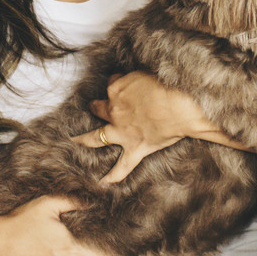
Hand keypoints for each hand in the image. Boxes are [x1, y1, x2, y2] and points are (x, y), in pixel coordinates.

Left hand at [74, 72, 209, 183]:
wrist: (181, 105)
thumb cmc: (169, 85)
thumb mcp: (149, 72)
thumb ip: (139, 77)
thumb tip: (141, 79)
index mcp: (117, 89)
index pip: (112, 83)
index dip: (119, 83)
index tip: (126, 84)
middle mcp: (114, 111)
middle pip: (98, 107)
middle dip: (96, 107)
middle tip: (93, 107)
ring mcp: (122, 132)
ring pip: (96, 137)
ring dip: (84, 140)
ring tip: (75, 143)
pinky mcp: (135, 148)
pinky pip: (122, 166)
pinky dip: (113, 176)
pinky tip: (103, 183)